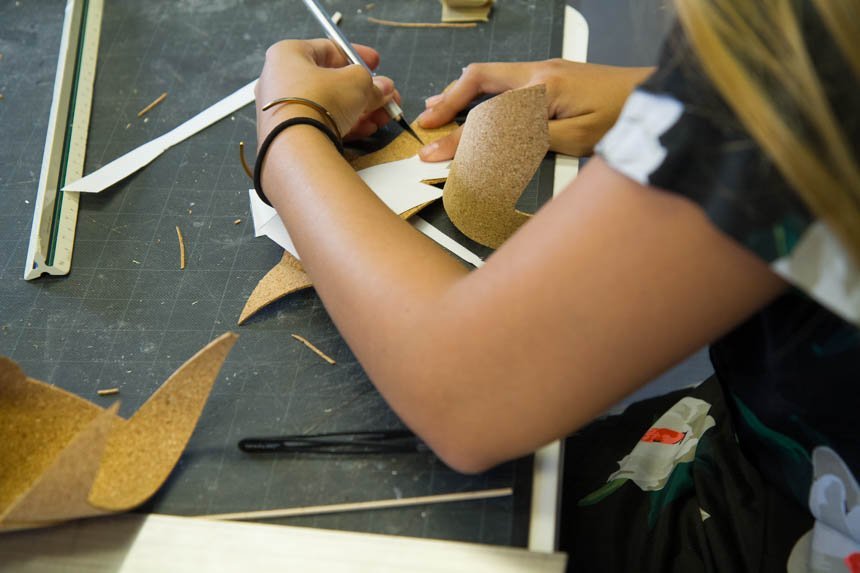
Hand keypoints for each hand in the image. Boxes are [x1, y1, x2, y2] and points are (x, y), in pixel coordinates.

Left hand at [255, 39, 399, 144]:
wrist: (297, 146)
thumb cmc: (317, 103)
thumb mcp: (356, 82)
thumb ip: (372, 82)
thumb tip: (382, 88)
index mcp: (287, 54)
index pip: (328, 49)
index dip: (357, 56)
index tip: (375, 63)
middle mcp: (279, 80)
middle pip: (330, 81)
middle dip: (363, 90)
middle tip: (383, 95)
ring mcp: (282, 110)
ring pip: (328, 106)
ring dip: (360, 110)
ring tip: (381, 116)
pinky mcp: (289, 135)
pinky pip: (320, 125)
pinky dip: (345, 126)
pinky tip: (366, 129)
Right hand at [416, 60, 653, 160]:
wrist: (655, 97)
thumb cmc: (622, 120)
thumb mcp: (575, 141)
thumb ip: (529, 141)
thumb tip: (490, 148)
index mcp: (541, 91)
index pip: (488, 118)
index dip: (457, 139)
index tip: (433, 153)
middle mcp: (538, 73)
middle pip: (479, 79)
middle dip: (448, 100)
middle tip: (426, 122)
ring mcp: (545, 69)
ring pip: (490, 74)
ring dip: (462, 91)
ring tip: (438, 107)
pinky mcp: (552, 73)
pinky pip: (507, 77)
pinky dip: (484, 90)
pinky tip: (478, 99)